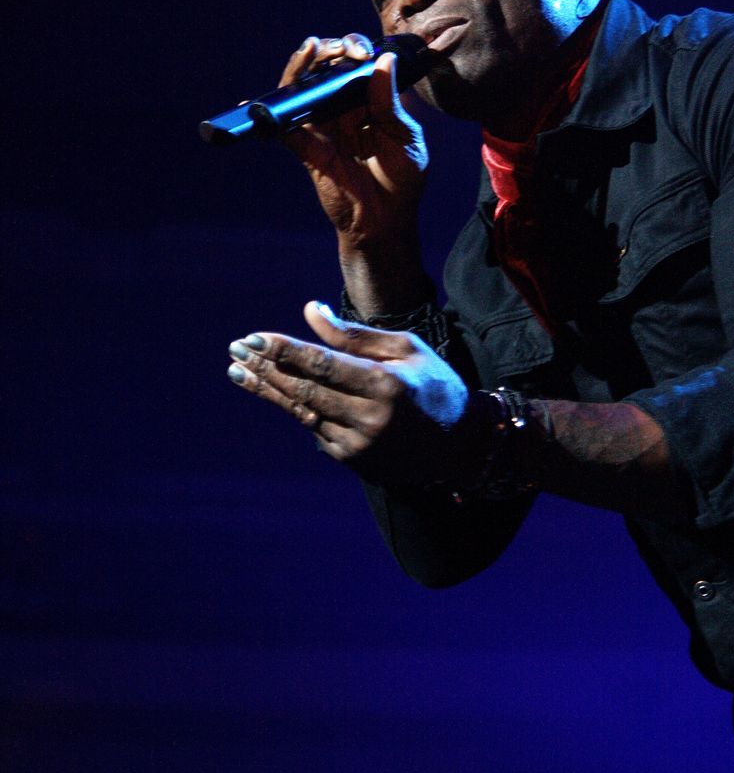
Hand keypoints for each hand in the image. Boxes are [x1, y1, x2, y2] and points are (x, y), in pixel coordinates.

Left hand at [227, 300, 473, 484]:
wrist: (459, 446)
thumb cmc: (433, 385)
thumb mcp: (404, 348)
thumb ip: (355, 334)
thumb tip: (310, 312)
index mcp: (386, 385)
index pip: (323, 365)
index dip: (284, 351)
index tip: (253, 338)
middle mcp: (370, 418)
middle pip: (304, 390)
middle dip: (265, 368)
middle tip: (235, 350)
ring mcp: (360, 444)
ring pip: (302, 412)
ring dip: (268, 389)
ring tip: (237, 370)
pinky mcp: (353, 460)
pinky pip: (315, 429)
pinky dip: (295, 408)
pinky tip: (274, 390)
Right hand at [280, 34, 428, 248]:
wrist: (385, 222)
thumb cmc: (402, 180)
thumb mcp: (406, 138)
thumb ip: (390, 104)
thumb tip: (383, 62)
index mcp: (370, 102)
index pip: (357, 63)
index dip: (356, 48)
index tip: (364, 52)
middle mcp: (344, 109)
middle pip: (327, 67)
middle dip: (331, 49)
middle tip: (344, 50)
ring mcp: (323, 126)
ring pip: (303, 87)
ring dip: (303, 64)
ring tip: (312, 50)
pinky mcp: (307, 148)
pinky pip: (285, 125)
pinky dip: (272, 110)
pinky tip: (273, 92)